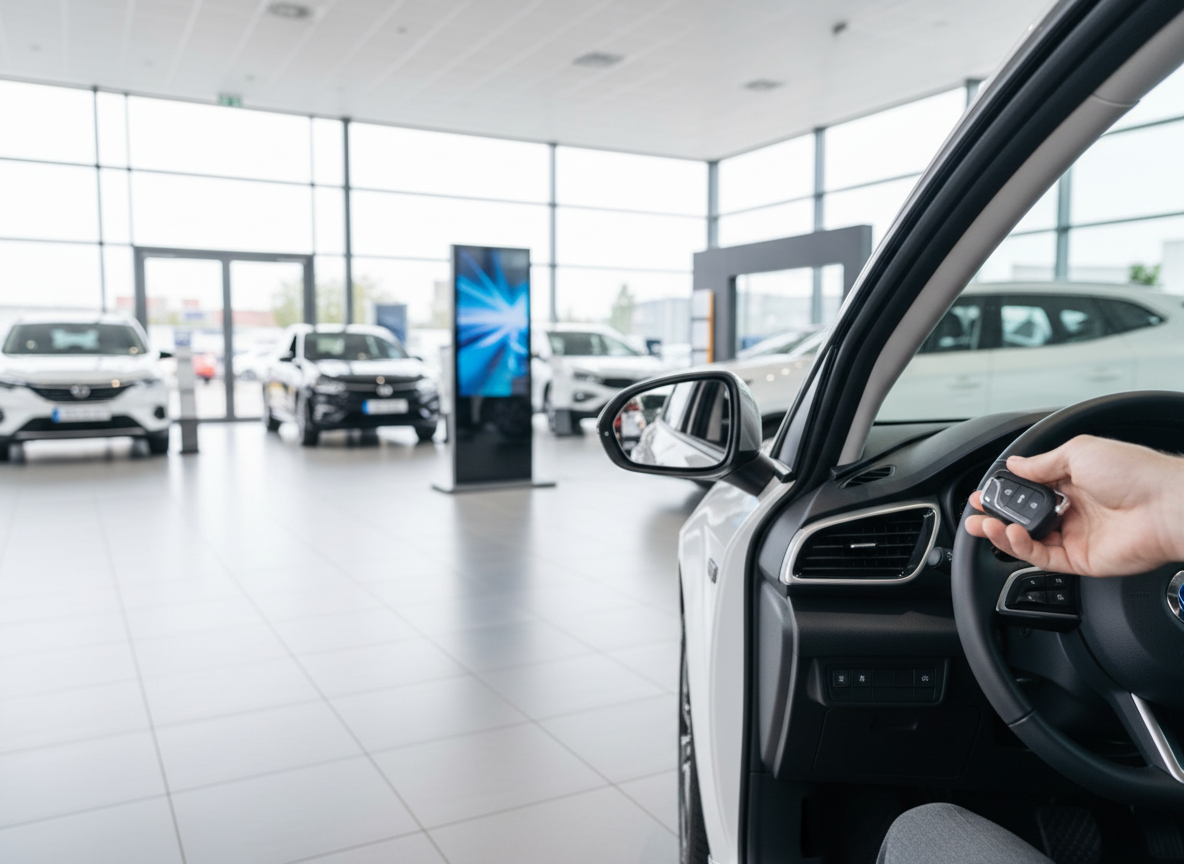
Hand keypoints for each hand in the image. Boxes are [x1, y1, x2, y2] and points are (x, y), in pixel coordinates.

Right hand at [965, 434, 1183, 575]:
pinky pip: (1043, 558)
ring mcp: (1077, 536)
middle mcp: (1073, 510)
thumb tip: (1015, 465)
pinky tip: (1011, 535)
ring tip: (985, 525)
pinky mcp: (1081, 560)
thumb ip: (1041, 463)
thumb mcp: (1079, 452)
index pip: (1028, 489)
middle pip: (1024, 517)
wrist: (1167, 505)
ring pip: (1029, 540)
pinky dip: (1022, 548)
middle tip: (975, 514)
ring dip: (1003, 533)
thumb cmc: (1135, 473)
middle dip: (996, 516)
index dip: (1003, 492)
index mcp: (1073, 481)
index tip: (982, 493)